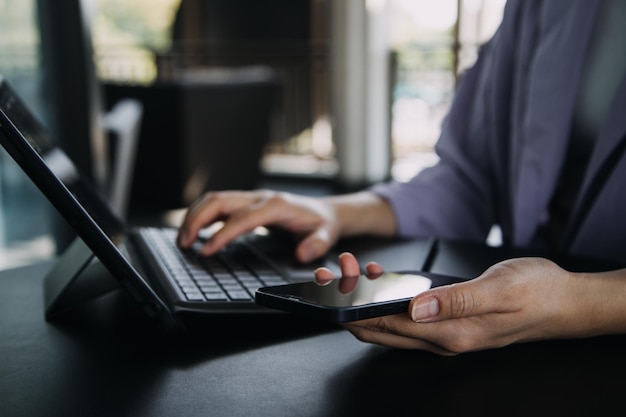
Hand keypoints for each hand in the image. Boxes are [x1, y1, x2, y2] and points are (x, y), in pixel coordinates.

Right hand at [178, 190, 339, 262]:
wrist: (325, 211)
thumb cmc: (322, 224)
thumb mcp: (327, 235)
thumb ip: (317, 245)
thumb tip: (302, 253)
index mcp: (276, 205)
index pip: (242, 218)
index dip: (222, 234)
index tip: (206, 250)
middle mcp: (260, 198)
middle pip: (220, 201)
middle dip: (197, 220)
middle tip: (184, 243)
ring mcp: (252, 198)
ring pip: (214, 199)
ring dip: (195, 216)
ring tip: (183, 238)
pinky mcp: (246, 203)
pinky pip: (218, 204)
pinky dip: (201, 214)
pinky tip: (194, 230)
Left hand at [315, 254, 625, 354]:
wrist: (565, 302)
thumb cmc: (537, 293)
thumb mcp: (498, 289)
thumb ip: (455, 301)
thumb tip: (415, 307)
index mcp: (451, 334)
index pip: (387, 328)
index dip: (356, 310)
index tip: (336, 288)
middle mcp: (443, 340)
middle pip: (381, 330)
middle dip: (351, 306)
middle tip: (336, 275)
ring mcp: (445, 334)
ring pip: (391, 324)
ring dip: (367, 301)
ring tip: (355, 271)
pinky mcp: (449, 324)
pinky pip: (408, 317)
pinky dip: (389, 299)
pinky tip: (385, 279)